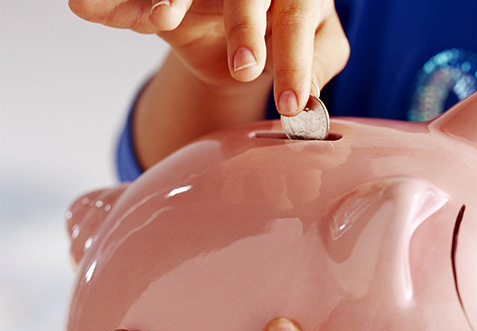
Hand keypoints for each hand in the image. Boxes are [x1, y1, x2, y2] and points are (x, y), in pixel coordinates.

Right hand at [69, 0, 349, 115]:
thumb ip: (319, 67)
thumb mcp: (319, 47)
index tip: (292, 105)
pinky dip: (114, 6)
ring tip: (161, 18)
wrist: (252, 24)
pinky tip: (87, 8)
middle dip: (244, 24)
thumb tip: (312, 102)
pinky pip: (139, 0)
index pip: (297, 17)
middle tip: (244, 69)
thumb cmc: (293, 30)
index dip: (297, 61)